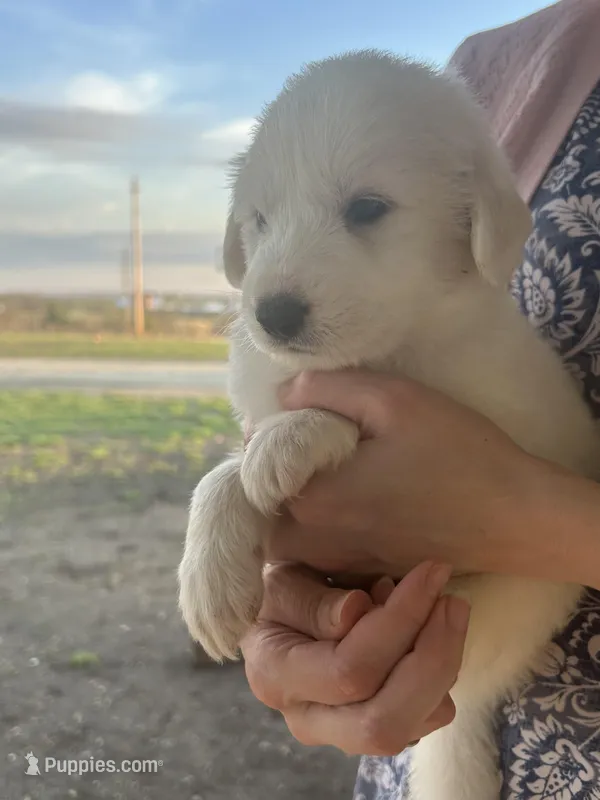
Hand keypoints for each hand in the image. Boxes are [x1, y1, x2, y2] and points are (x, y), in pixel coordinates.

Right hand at [241, 561, 469, 754]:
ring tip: (446, 608)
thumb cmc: (279, 594)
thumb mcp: (284, 582)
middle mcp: (307, 720)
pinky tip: (430, 634)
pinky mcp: (374, 730)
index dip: (399, 623)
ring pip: (409, 727)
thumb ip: (312, 601)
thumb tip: (356, 610)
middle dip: (432, 659)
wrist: (276, 619)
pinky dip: (440, 678)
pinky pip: (422, 721)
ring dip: (443, 666)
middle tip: (452, 601)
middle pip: (383, 721)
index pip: (349, 670)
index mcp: (276, 677)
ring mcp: (341, 735)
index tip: (429, 573)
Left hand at [267, 370, 536, 579]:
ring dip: (294, 501)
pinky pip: (318, 548)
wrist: (516, 518)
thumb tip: (281, 394)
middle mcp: (315, 541)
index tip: (300, 416)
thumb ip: (326, 388)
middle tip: (313, 444)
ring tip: (334, 470)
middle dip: (275, 473)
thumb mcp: (393, 399)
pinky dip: (321, 524)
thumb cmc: (458, 454)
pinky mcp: (365, 570)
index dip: (270, 434)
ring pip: (287, 531)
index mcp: (312, 500)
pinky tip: (359, 497)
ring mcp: (340, 562)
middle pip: (265, 504)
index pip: (256, 464)